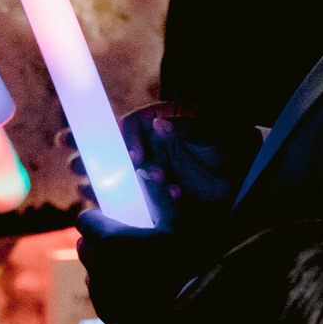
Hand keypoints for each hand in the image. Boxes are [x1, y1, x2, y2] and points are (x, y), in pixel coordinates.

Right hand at [61, 102, 253, 231]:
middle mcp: (150, 144)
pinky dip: (131, 202)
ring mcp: (151, 169)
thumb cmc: (234, 147)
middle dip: (90, 155)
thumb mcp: (216, 134)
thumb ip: (189, 129)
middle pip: (112, 147)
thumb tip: (159, 126)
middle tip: (72, 163)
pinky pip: (133, 198)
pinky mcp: (155, 194)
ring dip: (101, 182)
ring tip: (87, 188)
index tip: (132, 157)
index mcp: (160, 121)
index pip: (130, 125)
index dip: (123, 138)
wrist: (250, 177)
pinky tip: (149, 200)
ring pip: (116, 174)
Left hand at [69, 205, 186, 323]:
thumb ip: (157, 197)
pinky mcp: (108, 313)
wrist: (194, 310)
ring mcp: (101, 293)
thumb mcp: (175, 225)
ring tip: (130, 268)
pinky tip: (134, 289)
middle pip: (85, 246)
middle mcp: (99, 267)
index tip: (111, 220)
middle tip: (121, 243)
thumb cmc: (187, 262)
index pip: (85, 221)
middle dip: (97, 242)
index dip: (97, 219)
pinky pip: (101, 295)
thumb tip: (144, 173)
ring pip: (91, 272)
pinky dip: (111, 290)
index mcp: (111, 241)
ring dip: (103, 266)